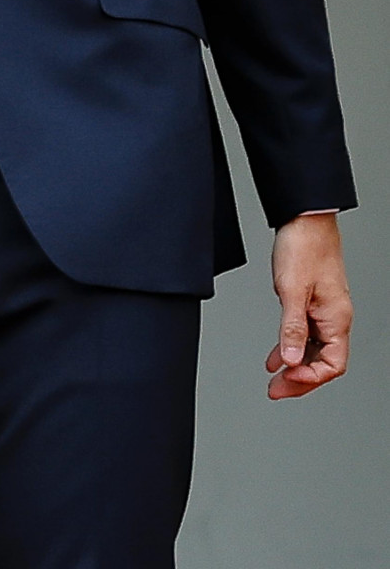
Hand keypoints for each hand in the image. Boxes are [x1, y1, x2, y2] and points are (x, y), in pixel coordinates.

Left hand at [266, 214, 351, 399]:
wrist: (305, 218)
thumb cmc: (304, 247)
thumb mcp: (292, 290)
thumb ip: (292, 328)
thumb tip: (292, 361)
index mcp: (337, 319)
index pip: (331, 365)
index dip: (309, 378)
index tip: (284, 380)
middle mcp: (335, 318)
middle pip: (323, 363)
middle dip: (300, 380)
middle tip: (275, 391)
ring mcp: (325, 310)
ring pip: (314, 350)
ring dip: (295, 366)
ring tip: (273, 379)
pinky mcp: (314, 301)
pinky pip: (306, 334)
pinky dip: (292, 346)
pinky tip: (276, 355)